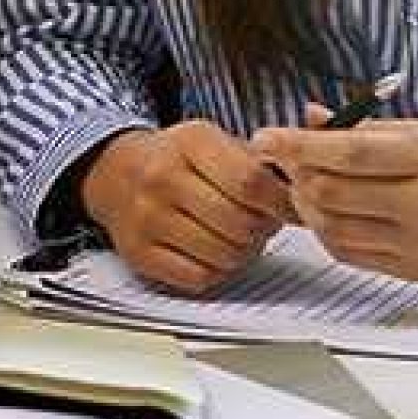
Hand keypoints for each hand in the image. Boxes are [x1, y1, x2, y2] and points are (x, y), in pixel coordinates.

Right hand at [78, 121, 293, 292]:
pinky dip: (217, 271)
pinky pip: (199, 278)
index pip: (251, 181)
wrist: (114, 172)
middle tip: (263, 225)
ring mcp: (147, 218)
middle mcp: (163, 178)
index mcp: (190, 142)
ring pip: (224, 255)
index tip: (291, 210)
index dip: (281, 202)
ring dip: (243, 253)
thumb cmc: (174, 159)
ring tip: (239, 238)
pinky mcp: (139, 254)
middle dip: (263, 230)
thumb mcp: (210, 140)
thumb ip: (254, 162)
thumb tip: (303, 193)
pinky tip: (214, 254)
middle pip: (240, 223)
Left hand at [251, 111, 417, 289]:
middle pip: (332, 192)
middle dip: (298, 176)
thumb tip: (312, 116)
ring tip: (308, 187)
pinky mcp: (414, 269)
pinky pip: (350, 253)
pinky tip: (331, 216)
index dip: (299, 144)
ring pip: (333, 228)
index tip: (265, 138)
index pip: (350, 149)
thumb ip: (371, 127)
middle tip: (288, 161)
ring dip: (308, 207)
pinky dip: (328, 233)